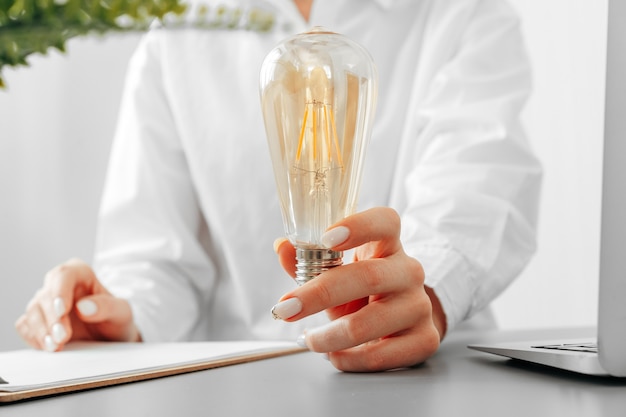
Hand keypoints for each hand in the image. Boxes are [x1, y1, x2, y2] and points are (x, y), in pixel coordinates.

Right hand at [15, 258, 140, 350]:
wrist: (110, 338)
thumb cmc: (116, 319)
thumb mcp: (121, 312)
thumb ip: (107, 307)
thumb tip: (83, 307)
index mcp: (81, 273)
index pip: (64, 274)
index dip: (60, 291)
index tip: (62, 310)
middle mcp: (59, 284)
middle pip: (46, 295)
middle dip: (53, 319)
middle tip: (63, 338)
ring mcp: (46, 302)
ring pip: (32, 311)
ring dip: (41, 330)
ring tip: (55, 346)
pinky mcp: (37, 320)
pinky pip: (25, 325)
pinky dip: (33, 337)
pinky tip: (47, 346)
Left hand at [272, 207, 445, 371]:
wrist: (402, 322)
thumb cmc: (362, 292)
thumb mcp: (337, 274)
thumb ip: (308, 261)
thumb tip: (282, 247)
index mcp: (388, 244)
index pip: (384, 222)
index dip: (358, 226)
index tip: (326, 238)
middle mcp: (409, 271)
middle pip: (368, 277)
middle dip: (318, 294)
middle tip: (285, 308)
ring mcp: (419, 305)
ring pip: (368, 323)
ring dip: (328, 337)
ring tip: (309, 340)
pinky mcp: (425, 339)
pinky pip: (379, 355)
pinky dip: (347, 359)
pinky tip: (334, 355)